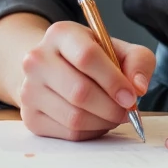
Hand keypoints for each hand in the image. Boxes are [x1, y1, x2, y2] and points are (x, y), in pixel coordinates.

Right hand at [19, 21, 155, 140]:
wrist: (55, 68)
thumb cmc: (93, 58)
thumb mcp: (119, 49)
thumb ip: (138, 61)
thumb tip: (138, 87)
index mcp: (61, 34)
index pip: (86, 57)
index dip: (113, 80)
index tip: (131, 96)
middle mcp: (37, 60)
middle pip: (79, 91)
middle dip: (111, 107)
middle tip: (127, 111)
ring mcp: (29, 90)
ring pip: (74, 117)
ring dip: (103, 121)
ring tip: (114, 114)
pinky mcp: (30, 117)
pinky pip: (68, 133)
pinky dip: (91, 132)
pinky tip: (97, 120)